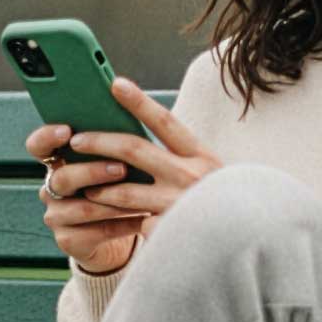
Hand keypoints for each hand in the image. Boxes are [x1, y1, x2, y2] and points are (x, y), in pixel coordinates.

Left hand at [23, 77, 224, 271]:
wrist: (244, 237)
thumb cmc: (216, 203)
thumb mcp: (207, 173)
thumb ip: (178, 157)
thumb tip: (132, 141)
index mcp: (201, 156)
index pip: (165, 122)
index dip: (139, 102)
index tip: (115, 84)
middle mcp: (191, 176)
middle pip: (134, 150)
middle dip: (99, 142)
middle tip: (76, 140)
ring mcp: (179, 205)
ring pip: (124, 191)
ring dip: (99, 188)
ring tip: (85, 188)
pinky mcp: (169, 231)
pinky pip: (134, 224)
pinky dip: (120, 222)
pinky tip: (106, 223)